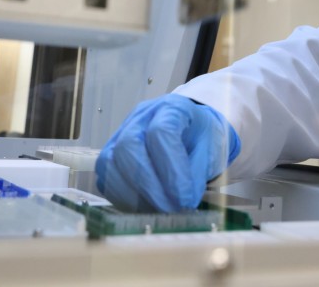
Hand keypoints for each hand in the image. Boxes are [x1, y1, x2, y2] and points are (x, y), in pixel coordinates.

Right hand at [95, 94, 240, 211]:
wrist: (191, 130)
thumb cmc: (201, 137)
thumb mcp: (212, 149)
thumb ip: (198, 172)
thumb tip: (184, 200)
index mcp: (170, 108)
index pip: (161, 132)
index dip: (171, 168)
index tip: (185, 198)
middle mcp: (141, 117)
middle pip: (128, 146)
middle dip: (148, 184)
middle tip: (170, 208)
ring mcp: (121, 134)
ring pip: (110, 163)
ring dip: (134, 194)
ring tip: (159, 211)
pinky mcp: (111, 155)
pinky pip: (106, 178)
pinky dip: (124, 198)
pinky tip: (146, 207)